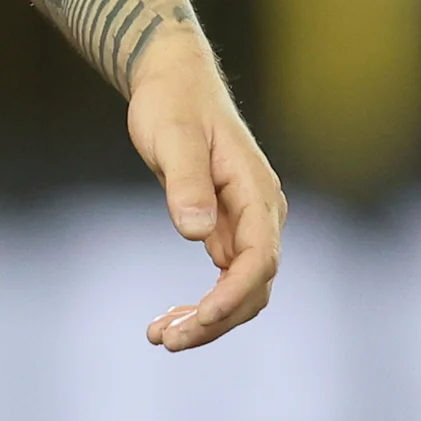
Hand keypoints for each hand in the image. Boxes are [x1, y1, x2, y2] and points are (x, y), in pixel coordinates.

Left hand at [126, 33, 285, 349]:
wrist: (174, 80)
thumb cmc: (172, 102)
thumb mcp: (171, 137)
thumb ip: (185, 182)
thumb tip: (195, 232)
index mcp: (256, 192)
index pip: (259, 258)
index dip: (233, 294)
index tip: (200, 318)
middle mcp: (260, 213)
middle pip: (253, 285)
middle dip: (215, 320)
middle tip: (166, 340)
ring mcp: (246, 224)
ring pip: (240, 289)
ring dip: (208, 320)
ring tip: (160, 337)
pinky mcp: (227, 229)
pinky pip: (224, 280)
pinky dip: (201, 304)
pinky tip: (168, 320)